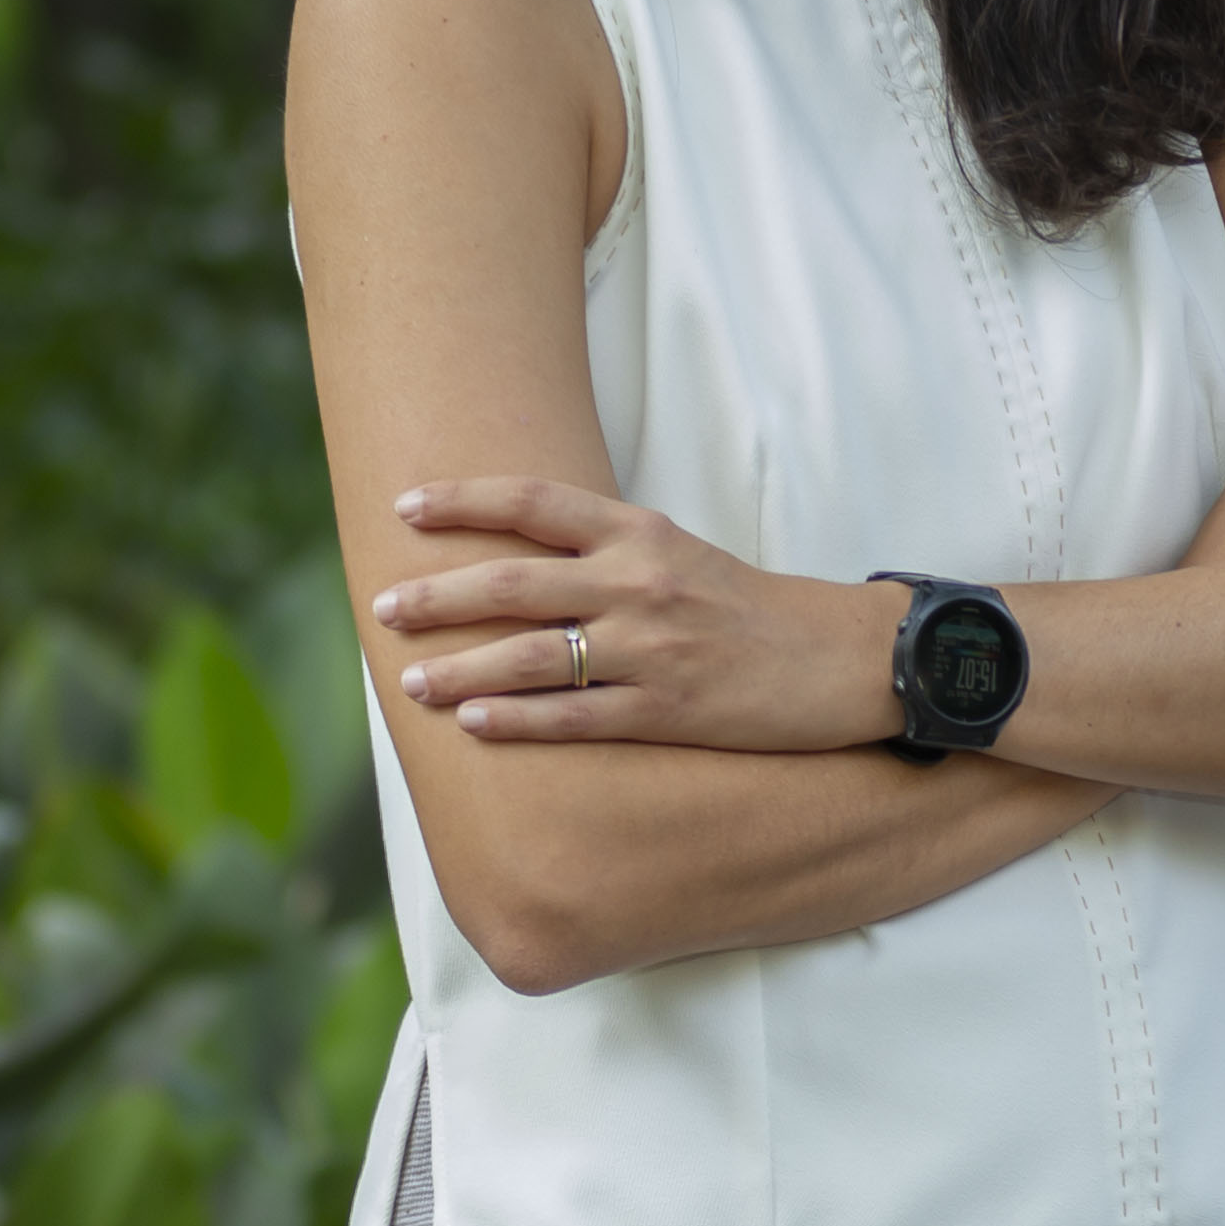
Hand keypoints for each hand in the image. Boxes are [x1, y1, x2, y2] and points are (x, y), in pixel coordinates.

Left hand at [376, 479, 909, 753]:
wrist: (842, 658)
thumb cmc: (753, 610)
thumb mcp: (680, 556)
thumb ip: (606, 552)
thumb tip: (519, 560)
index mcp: (641, 533)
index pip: (533, 503)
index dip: (463, 501)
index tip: (405, 506)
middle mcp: (638, 581)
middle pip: (513, 582)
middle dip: (438, 595)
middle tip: (382, 606)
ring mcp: (651, 647)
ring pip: (532, 654)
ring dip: (461, 669)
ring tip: (410, 680)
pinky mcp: (667, 708)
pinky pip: (575, 715)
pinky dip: (518, 720)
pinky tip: (474, 724)